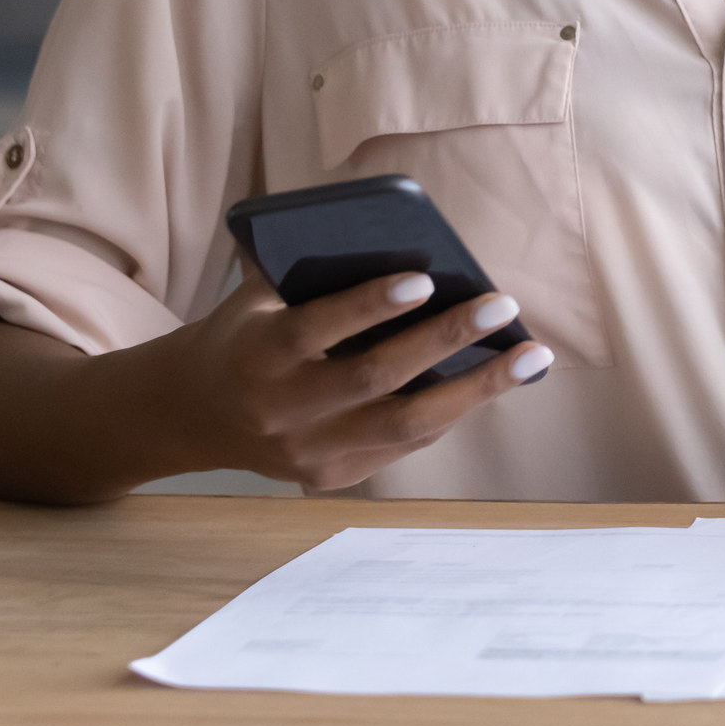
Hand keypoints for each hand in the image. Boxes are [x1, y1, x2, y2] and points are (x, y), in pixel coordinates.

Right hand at [156, 264, 550, 491]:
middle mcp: (280, 410)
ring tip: (531, 356)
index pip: (318, 328)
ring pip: (405, 424)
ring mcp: (307, 453)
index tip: (426, 278)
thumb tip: (410, 248)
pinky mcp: (331, 477)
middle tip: (501, 304)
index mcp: (256, 353)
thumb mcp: (260, 296)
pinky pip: (404, 446)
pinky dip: (452, 411)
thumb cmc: (246, 332)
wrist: (193, 413)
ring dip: (476, 389)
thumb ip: (316, 274)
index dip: (371, 305)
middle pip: (374, 378)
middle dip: (445, 340)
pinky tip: (493, 381)